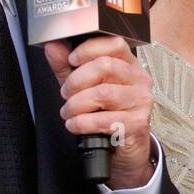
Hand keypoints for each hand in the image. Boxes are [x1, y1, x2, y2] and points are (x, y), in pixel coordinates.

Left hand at [45, 35, 153, 188]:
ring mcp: (141, 101)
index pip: (114, 43)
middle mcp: (139, 79)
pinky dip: (82, 123)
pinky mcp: (138, 123)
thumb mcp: (83, 87)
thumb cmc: (106, 114)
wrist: (124, 149)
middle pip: (105, 66)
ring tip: (68, 113)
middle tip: (66, 94)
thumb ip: (67, 66)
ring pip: (103, 93)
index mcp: (129, 64)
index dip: (88, 49)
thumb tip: (52, 46)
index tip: (71, 60)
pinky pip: (104, 119)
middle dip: (76, 81)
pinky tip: (75, 125)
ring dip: (76, 104)